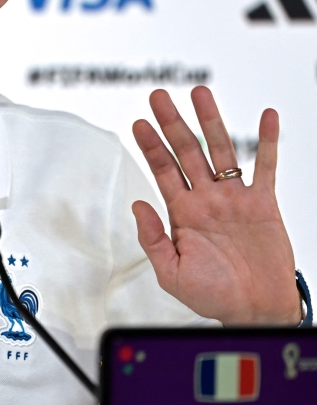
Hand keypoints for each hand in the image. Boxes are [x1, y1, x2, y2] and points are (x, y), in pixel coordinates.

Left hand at [132, 86, 299, 324]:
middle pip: (186, 151)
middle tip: (158, 96)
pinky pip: (266, 167)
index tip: (138, 123)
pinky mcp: (264, 204)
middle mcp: (206, 198)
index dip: (151, 146)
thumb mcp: (171, 273)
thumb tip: (137, 205)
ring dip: (210, 121)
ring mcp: (234, 198)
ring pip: (221, 150)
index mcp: (182, 212)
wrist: (254, 311)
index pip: (163, 170)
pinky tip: (267, 116)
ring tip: (200, 94)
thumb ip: (152, 239)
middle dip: (172, 123)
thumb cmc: (213, 296)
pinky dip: (267, 141)